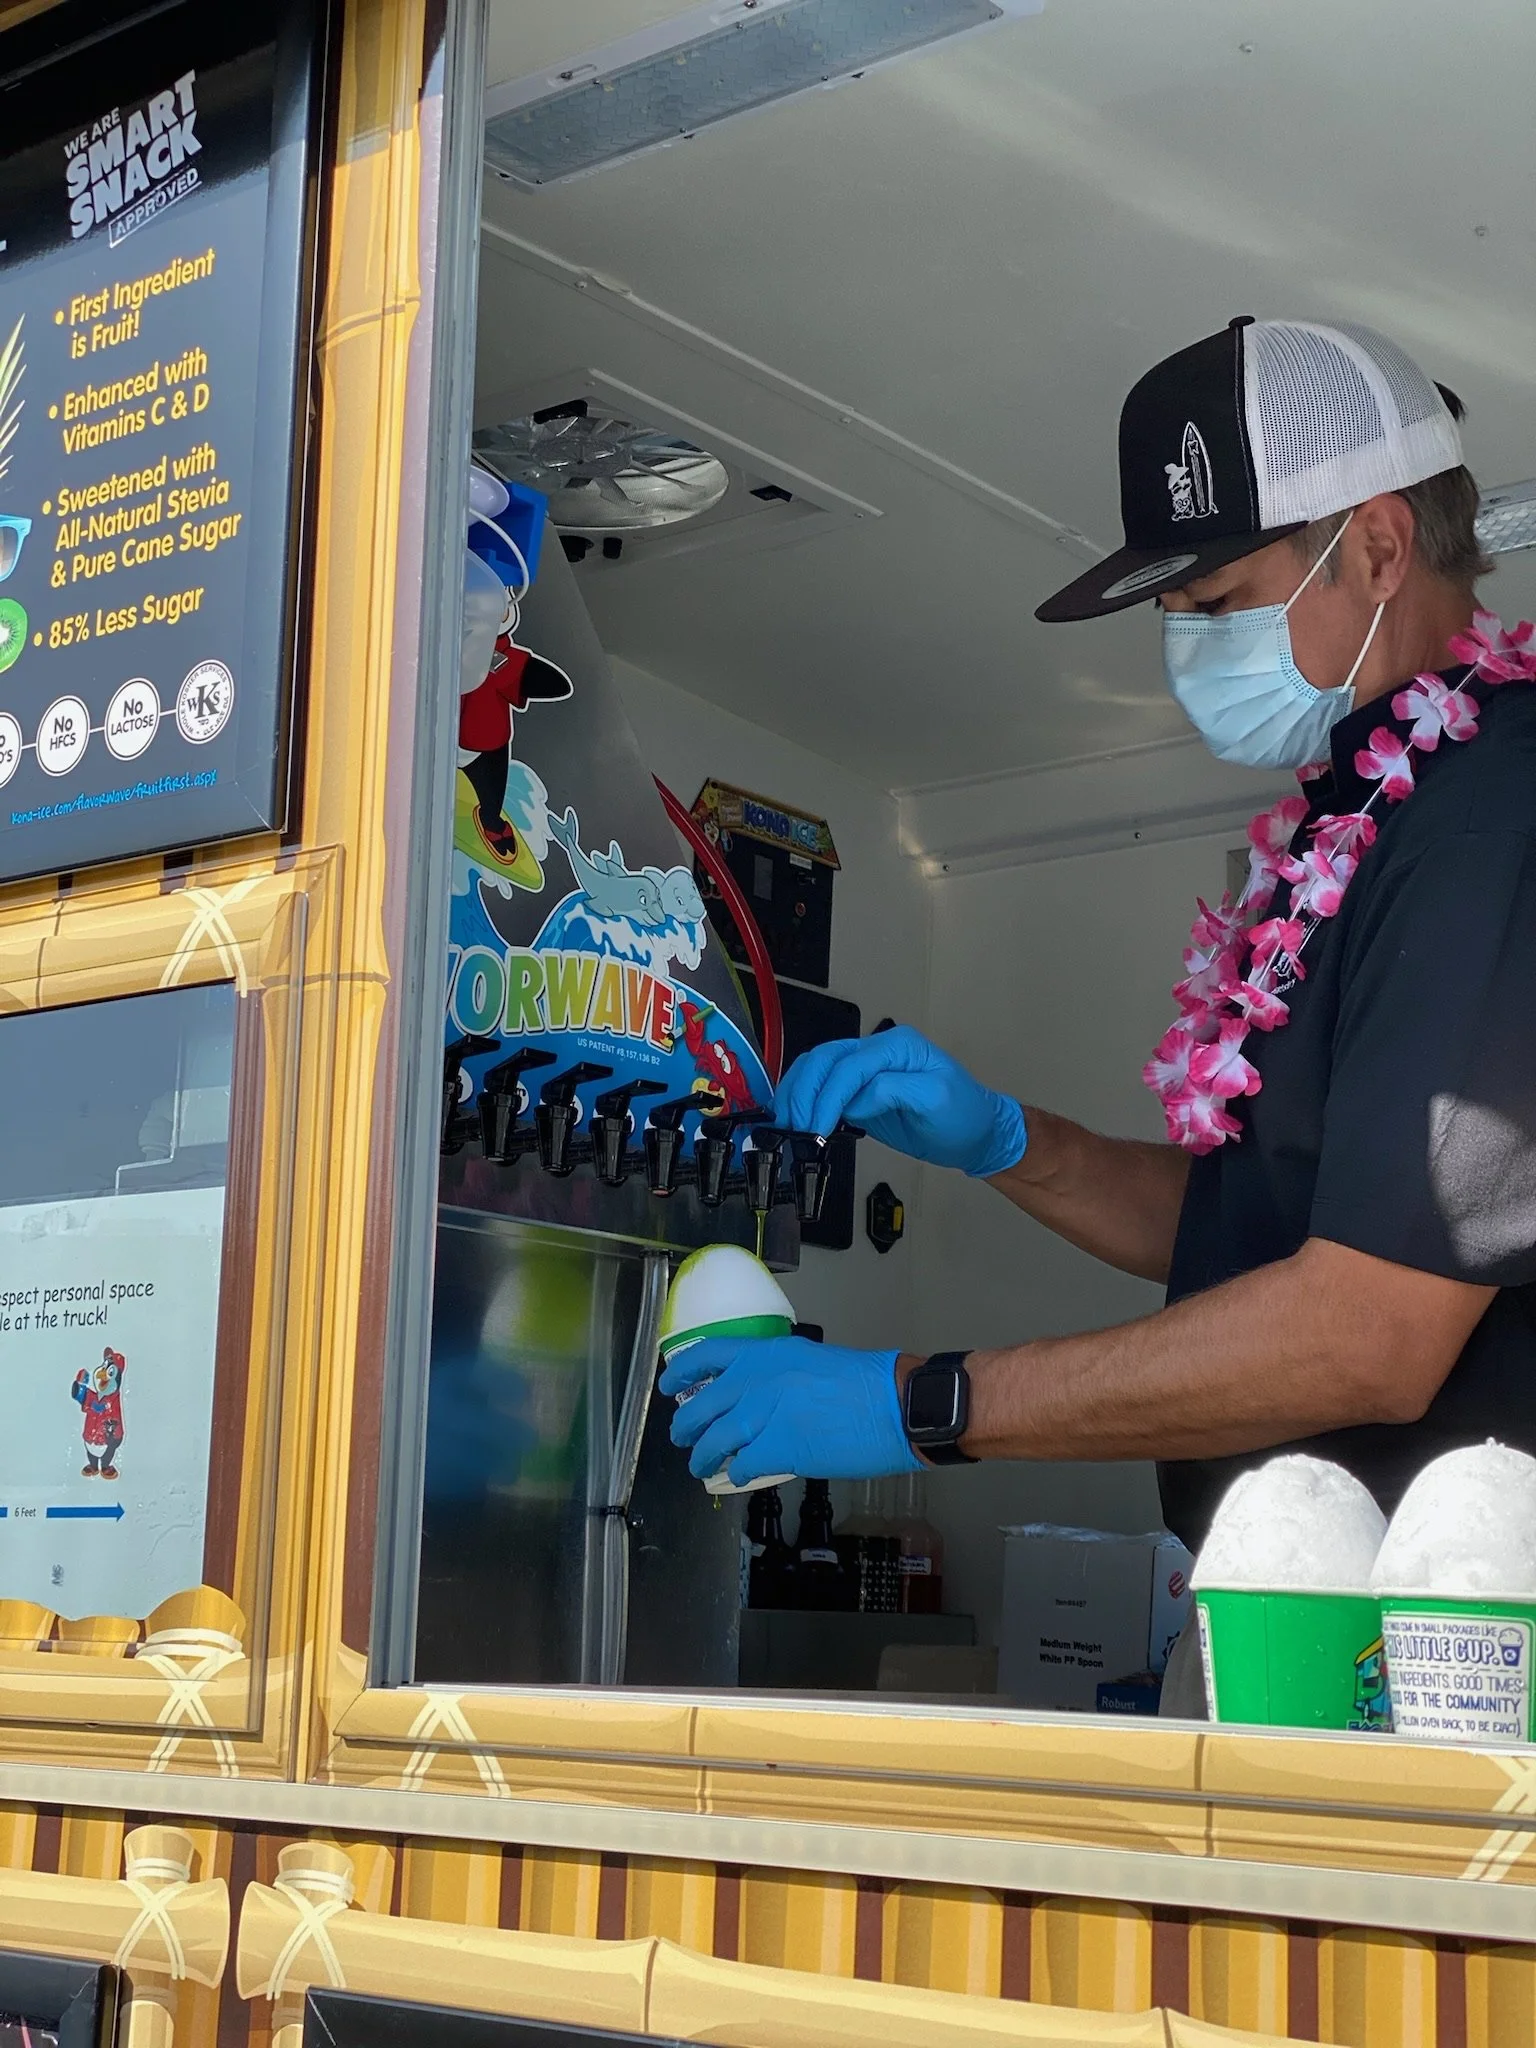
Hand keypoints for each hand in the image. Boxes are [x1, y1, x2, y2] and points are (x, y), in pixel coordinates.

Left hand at [661, 1334, 921, 1484]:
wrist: (895, 1406)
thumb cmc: (866, 1384)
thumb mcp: (812, 1362)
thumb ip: (778, 1377)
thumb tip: (757, 1401)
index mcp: (768, 1353)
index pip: (710, 1354)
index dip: (683, 1372)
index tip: (668, 1386)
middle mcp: (759, 1378)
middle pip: (704, 1404)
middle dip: (687, 1425)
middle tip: (682, 1437)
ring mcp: (766, 1413)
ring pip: (716, 1439)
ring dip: (704, 1456)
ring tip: (700, 1466)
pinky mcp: (780, 1447)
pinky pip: (744, 1464)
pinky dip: (738, 1472)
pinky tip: (739, 1476)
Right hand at [775, 1024, 1025, 1176]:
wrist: (975, 1133)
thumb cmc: (963, 1116)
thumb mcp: (936, 1100)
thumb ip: (893, 1091)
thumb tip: (852, 1102)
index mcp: (897, 1046)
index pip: (849, 1065)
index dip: (828, 1096)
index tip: (815, 1128)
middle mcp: (876, 1050)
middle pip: (824, 1059)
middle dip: (804, 1093)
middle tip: (794, 1127)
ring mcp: (864, 1069)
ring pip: (816, 1069)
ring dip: (796, 1094)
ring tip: (786, 1124)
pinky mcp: (857, 1091)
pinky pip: (822, 1086)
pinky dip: (802, 1099)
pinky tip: (792, 1118)